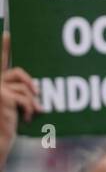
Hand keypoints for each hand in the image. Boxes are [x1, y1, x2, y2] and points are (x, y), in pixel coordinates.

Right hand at [0, 34, 39, 157]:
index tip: (8, 33)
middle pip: (18, 72)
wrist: (0, 138)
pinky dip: (30, 110)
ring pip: (25, 89)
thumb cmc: (9, 122)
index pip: (2, 61)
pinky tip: (25, 119)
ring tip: (29, 114)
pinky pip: (26, 98)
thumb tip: (37, 88)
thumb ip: (23, 92)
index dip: (5, 47)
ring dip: (31, 103)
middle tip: (37, 93)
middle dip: (30, 84)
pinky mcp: (2, 95)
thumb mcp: (18, 104)